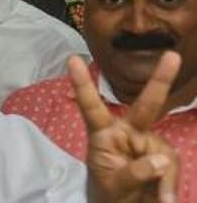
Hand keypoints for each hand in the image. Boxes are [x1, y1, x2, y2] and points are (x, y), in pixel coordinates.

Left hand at [70, 52, 179, 202]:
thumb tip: (160, 161)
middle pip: (145, 106)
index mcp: (103, 135)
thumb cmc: (108, 194)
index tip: (72, 59)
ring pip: (164, 155)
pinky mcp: (163, 156)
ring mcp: (147, 143)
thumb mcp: (114, 187)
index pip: (91, 107)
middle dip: (160, 81)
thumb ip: (135, 174)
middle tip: (172, 56)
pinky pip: (171, 168)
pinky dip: (169, 186)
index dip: (82, 84)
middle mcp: (127, 133)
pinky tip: (163, 199)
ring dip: (162, 180)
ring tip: (154, 199)